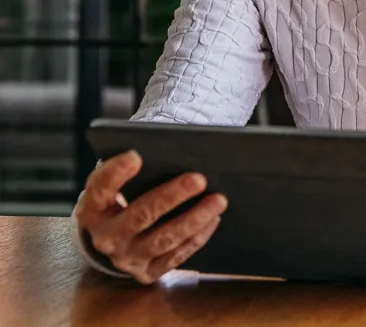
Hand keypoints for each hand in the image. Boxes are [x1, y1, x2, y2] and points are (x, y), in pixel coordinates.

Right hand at [74, 149, 227, 284]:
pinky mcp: (146, 271)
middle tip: (199, 179)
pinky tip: (213, 219)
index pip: (100, 189)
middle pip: (140, 215)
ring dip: (194, 219)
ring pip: (163, 239)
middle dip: (172, 196)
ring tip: (218, 200)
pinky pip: (175, 256)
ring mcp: (126, 257)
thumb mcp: (110, 183)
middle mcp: (106, 237)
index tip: (136, 155)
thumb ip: (125, 167)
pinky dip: (197, 237)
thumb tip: (160, 149)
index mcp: (92, 209)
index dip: (116, 173)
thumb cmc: (117, 198)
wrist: (110, 238)